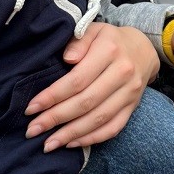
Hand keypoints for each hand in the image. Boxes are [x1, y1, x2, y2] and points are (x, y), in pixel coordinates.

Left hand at [24, 23, 159, 149]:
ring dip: (71, 134)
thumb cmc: (109, 40)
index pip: (77, 80)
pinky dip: (92, 138)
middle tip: (33, 130)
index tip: (31, 108)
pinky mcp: (133, 107)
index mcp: (109, 51)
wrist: (143, 49)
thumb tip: (67, 59)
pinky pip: (113, 128)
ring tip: (49, 144)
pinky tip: (71, 143)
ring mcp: (130, 93)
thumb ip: (78, 42)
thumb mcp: (93, 30)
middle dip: (56, 119)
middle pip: (85, 102)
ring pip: (98, 119)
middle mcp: (122, 73)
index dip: (52, 96)